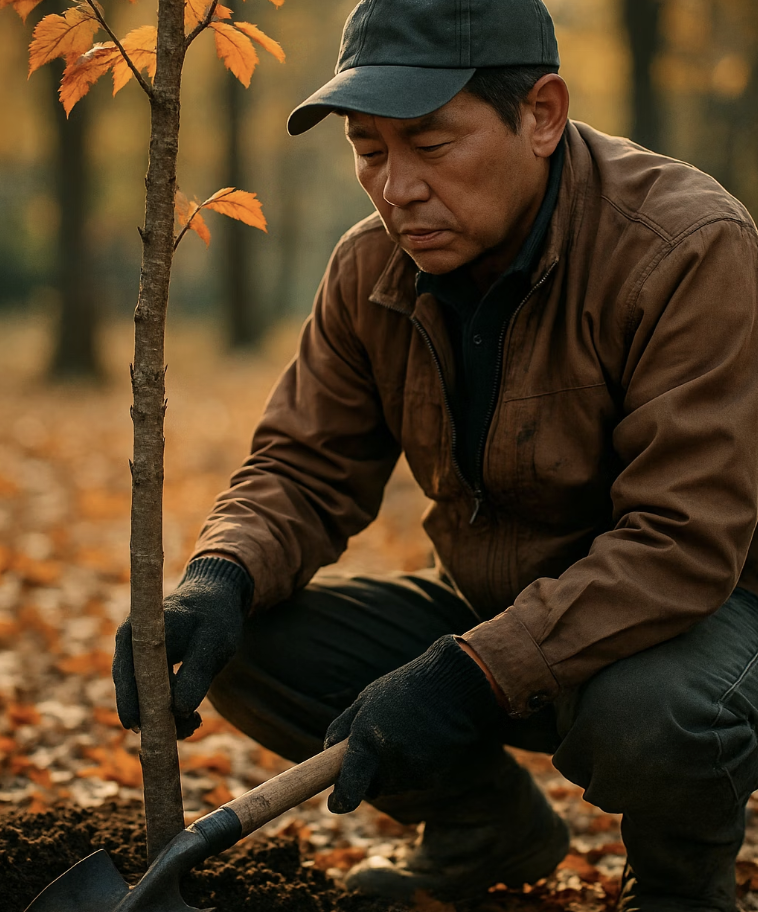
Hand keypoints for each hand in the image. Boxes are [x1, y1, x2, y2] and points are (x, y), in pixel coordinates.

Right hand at [112, 556, 252, 738]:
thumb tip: (178, 709)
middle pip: (133, 691)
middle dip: (156, 716)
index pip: (127, 674)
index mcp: (139, 633)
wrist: (216, 600)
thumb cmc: (214, 616)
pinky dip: (171, 710)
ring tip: (196, 722)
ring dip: (167, 717)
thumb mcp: (213, 641)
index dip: (130, 702)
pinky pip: (153, 697)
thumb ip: (197, 672)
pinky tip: (193, 718)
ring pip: (144, 699)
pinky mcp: (149, 672)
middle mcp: (131, 647)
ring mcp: (138, 661)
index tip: (138, 726)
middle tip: (188, 727)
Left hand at [325, 635, 502, 812]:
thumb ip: (342, 729)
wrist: (452, 686)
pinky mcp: (433, 777)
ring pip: (393, 784)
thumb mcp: (365, 700)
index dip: (340, 801)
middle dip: (370, 773)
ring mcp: (413, 772)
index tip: (334, 803)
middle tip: (381, 742)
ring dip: (393, 769)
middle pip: (371, 787)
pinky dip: (414, 767)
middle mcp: (389, 762)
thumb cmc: (403, 689)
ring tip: (406, 733)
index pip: (349, 789)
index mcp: (367, 741)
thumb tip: (326, 755)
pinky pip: (413, 780)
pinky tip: (423, 740)